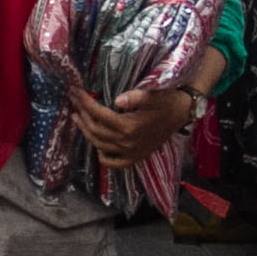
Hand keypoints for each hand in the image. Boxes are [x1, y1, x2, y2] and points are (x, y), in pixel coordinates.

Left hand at [70, 85, 196, 167]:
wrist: (183, 112)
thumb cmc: (167, 100)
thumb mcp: (153, 95)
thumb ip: (135, 97)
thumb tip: (118, 101)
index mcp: (130, 127)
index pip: (99, 115)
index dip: (84, 103)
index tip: (75, 92)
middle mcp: (128, 143)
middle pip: (96, 130)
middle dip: (82, 114)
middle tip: (73, 101)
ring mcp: (131, 152)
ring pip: (100, 145)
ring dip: (86, 131)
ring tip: (77, 117)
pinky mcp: (136, 157)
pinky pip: (115, 163)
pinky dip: (103, 156)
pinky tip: (97, 145)